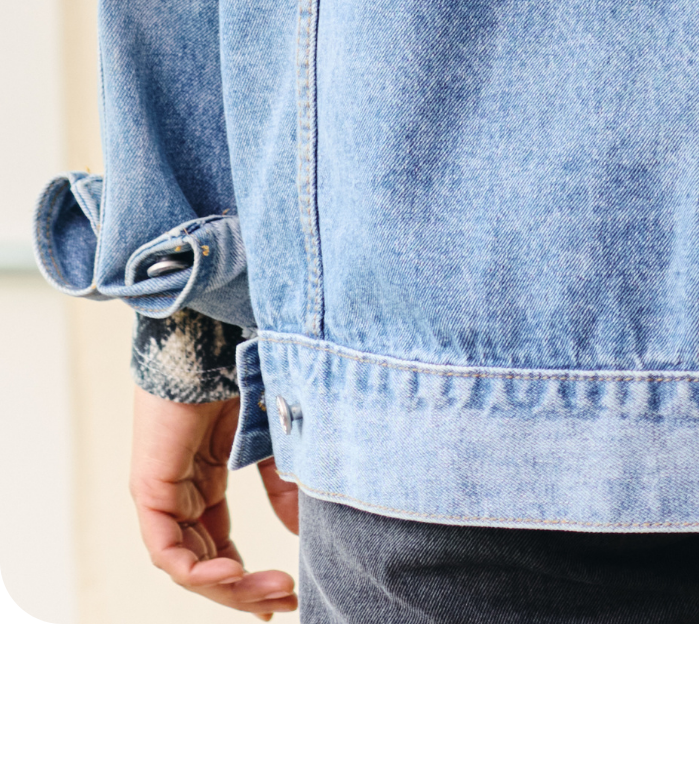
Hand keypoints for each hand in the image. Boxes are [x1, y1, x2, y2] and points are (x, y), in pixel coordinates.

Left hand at [127, 388, 297, 618]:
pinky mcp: (152, 488)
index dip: (248, 578)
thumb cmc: (250, 376)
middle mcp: (180, 493)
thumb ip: (286, 489)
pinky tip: (232, 573)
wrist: (223, 337)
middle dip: (245, 590)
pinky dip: (196, 569)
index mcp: (205, 481)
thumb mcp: (279, 444)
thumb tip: (304, 534)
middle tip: (285, 603)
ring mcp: (163, 493)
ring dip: (228, 586)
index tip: (287, 596)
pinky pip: (166, 548)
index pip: (218, 547)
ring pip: (185, 564)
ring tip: (270, 594)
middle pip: (203, 562)